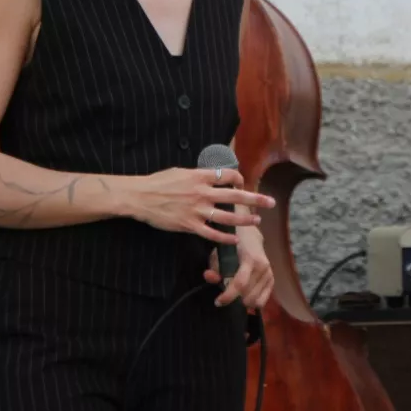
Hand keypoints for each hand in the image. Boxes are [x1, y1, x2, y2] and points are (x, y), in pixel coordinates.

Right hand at [119, 167, 273, 244]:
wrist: (140, 197)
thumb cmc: (159, 182)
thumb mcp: (181, 172)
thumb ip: (198, 175)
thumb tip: (212, 174)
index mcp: (200, 176)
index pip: (228, 175)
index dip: (239, 179)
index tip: (243, 183)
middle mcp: (202, 192)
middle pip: (235, 196)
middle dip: (255, 199)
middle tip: (270, 202)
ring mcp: (197, 210)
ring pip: (227, 216)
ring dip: (244, 219)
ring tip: (257, 220)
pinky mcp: (189, 225)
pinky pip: (211, 233)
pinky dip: (224, 237)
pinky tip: (234, 239)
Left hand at [206, 225, 274, 311]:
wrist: (251, 237)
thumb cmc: (233, 246)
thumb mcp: (220, 253)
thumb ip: (215, 267)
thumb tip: (209, 277)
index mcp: (250, 260)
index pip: (240, 283)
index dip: (228, 296)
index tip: (217, 302)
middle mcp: (263, 268)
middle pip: (248, 295)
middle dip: (235, 300)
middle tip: (226, 297)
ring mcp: (269, 274)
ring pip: (256, 300)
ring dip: (243, 301)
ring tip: (236, 296)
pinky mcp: (272, 279)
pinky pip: (263, 300)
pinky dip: (253, 302)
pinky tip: (245, 297)